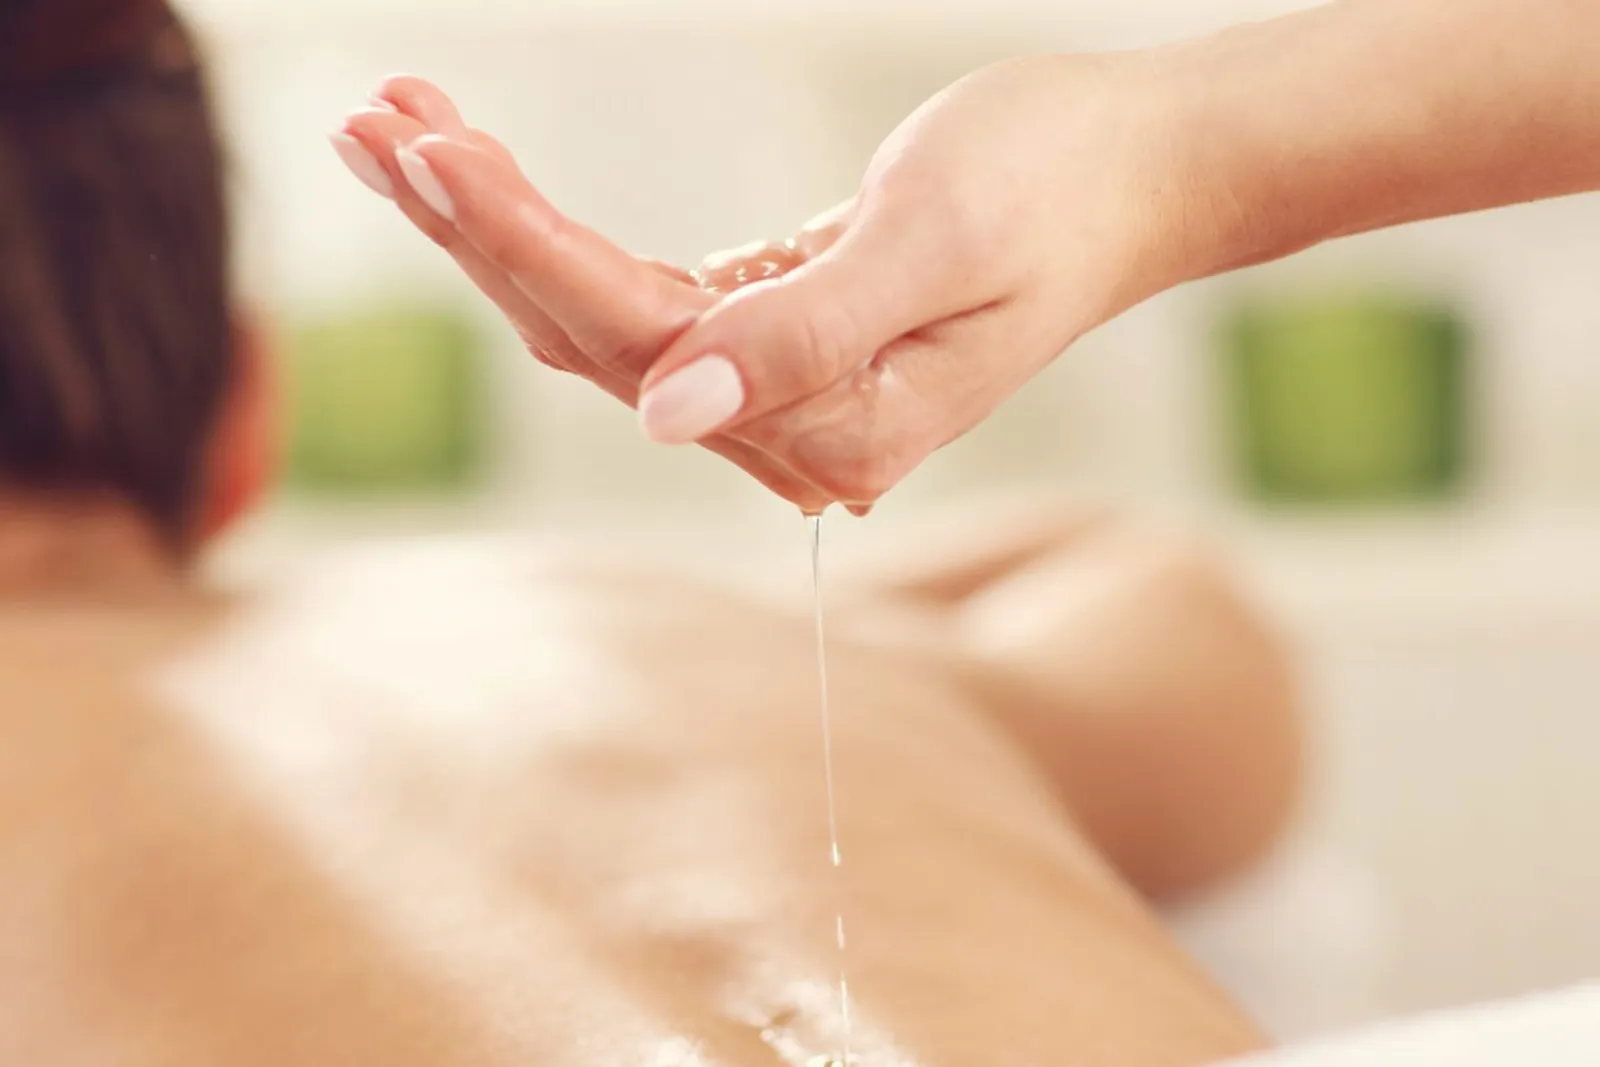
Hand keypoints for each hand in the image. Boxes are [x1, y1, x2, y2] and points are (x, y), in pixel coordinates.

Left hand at [333, 60, 1198, 508]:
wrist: (1140, 171)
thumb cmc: (1057, 189)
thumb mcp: (937, 246)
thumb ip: (808, 335)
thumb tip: (662, 408)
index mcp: (833, 427)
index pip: (638, 340)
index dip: (523, 243)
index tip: (426, 148)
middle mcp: (792, 429)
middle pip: (591, 335)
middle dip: (474, 225)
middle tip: (367, 122)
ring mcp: (779, 390)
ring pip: (597, 314)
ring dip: (494, 223)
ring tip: (395, 127)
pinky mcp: (772, 337)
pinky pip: (636, 289)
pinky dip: (555, 226)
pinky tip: (487, 176)